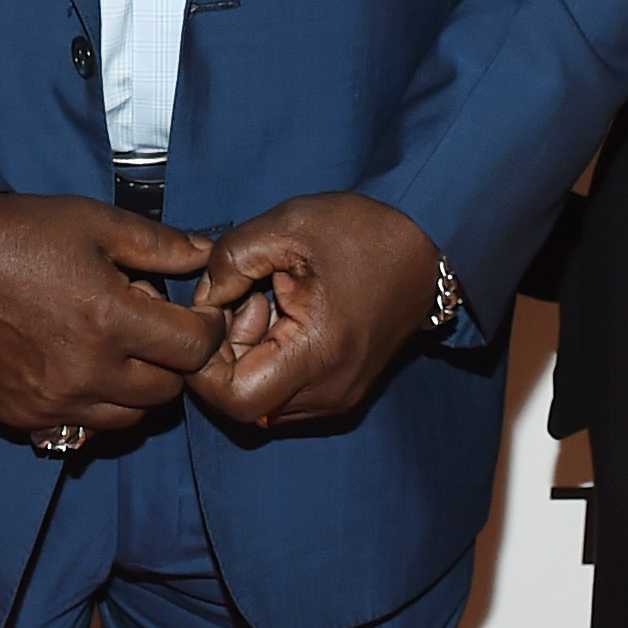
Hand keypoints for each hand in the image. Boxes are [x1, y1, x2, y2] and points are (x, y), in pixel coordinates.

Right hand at [0, 192, 221, 436]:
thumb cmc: (22, 235)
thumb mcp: (96, 223)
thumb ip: (160, 245)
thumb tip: (207, 257)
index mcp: (111, 320)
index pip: (195, 349)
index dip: (207, 329)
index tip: (197, 316)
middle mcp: (87, 371)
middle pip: (168, 391)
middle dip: (172, 361)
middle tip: (150, 331)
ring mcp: (54, 401)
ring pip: (129, 419)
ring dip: (136, 390)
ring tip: (116, 353)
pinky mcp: (24, 416)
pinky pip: (80, 430)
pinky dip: (92, 407)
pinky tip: (79, 371)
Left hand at [191, 193, 439, 432]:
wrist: (427, 245)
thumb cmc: (364, 232)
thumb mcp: (287, 225)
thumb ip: (229, 261)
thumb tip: (201, 301)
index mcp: (320, 353)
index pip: (234, 399)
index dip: (205, 365)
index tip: (213, 316)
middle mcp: (331, 390)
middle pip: (244, 401)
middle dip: (227, 353)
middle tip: (247, 298)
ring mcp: (340, 397)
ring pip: (262, 400)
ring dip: (248, 357)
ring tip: (269, 303)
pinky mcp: (343, 392)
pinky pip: (285, 393)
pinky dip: (270, 361)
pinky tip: (285, 317)